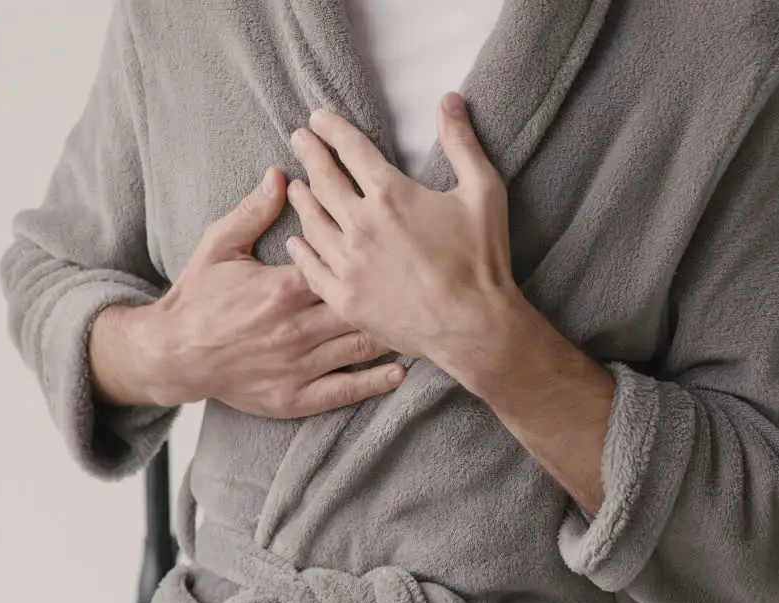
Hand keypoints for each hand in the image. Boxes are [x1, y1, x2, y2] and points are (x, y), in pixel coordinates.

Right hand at [134, 167, 405, 417]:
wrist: (171, 355)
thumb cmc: (197, 297)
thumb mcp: (219, 247)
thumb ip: (253, 212)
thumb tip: (281, 175)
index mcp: (283, 288)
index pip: (342, 266)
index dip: (373, 256)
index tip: (400, 244)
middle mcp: (296, 329)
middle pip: (361, 308)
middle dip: (393, 296)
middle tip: (425, 284)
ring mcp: (297, 366)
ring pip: (359, 348)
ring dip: (392, 335)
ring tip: (422, 321)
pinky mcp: (295, 397)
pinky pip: (343, 390)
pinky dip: (374, 382)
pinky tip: (400, 371)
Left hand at [282, 92, 516, 362]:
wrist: (473, 326)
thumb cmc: (482, 260)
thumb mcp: (482, 192)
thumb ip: (462, 143)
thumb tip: (449, 100)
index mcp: (391, 195)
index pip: (351, 150)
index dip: (332, 130)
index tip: (317, 119)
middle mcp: (361, 225)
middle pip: (323, 180)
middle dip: (309, 154)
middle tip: (298, 139)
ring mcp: (349, 264)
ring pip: (312, 223)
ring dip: (301, 199)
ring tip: (296, 186)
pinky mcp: (345, 298)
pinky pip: (312, 267)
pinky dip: (301, 249)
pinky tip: (297, 239)